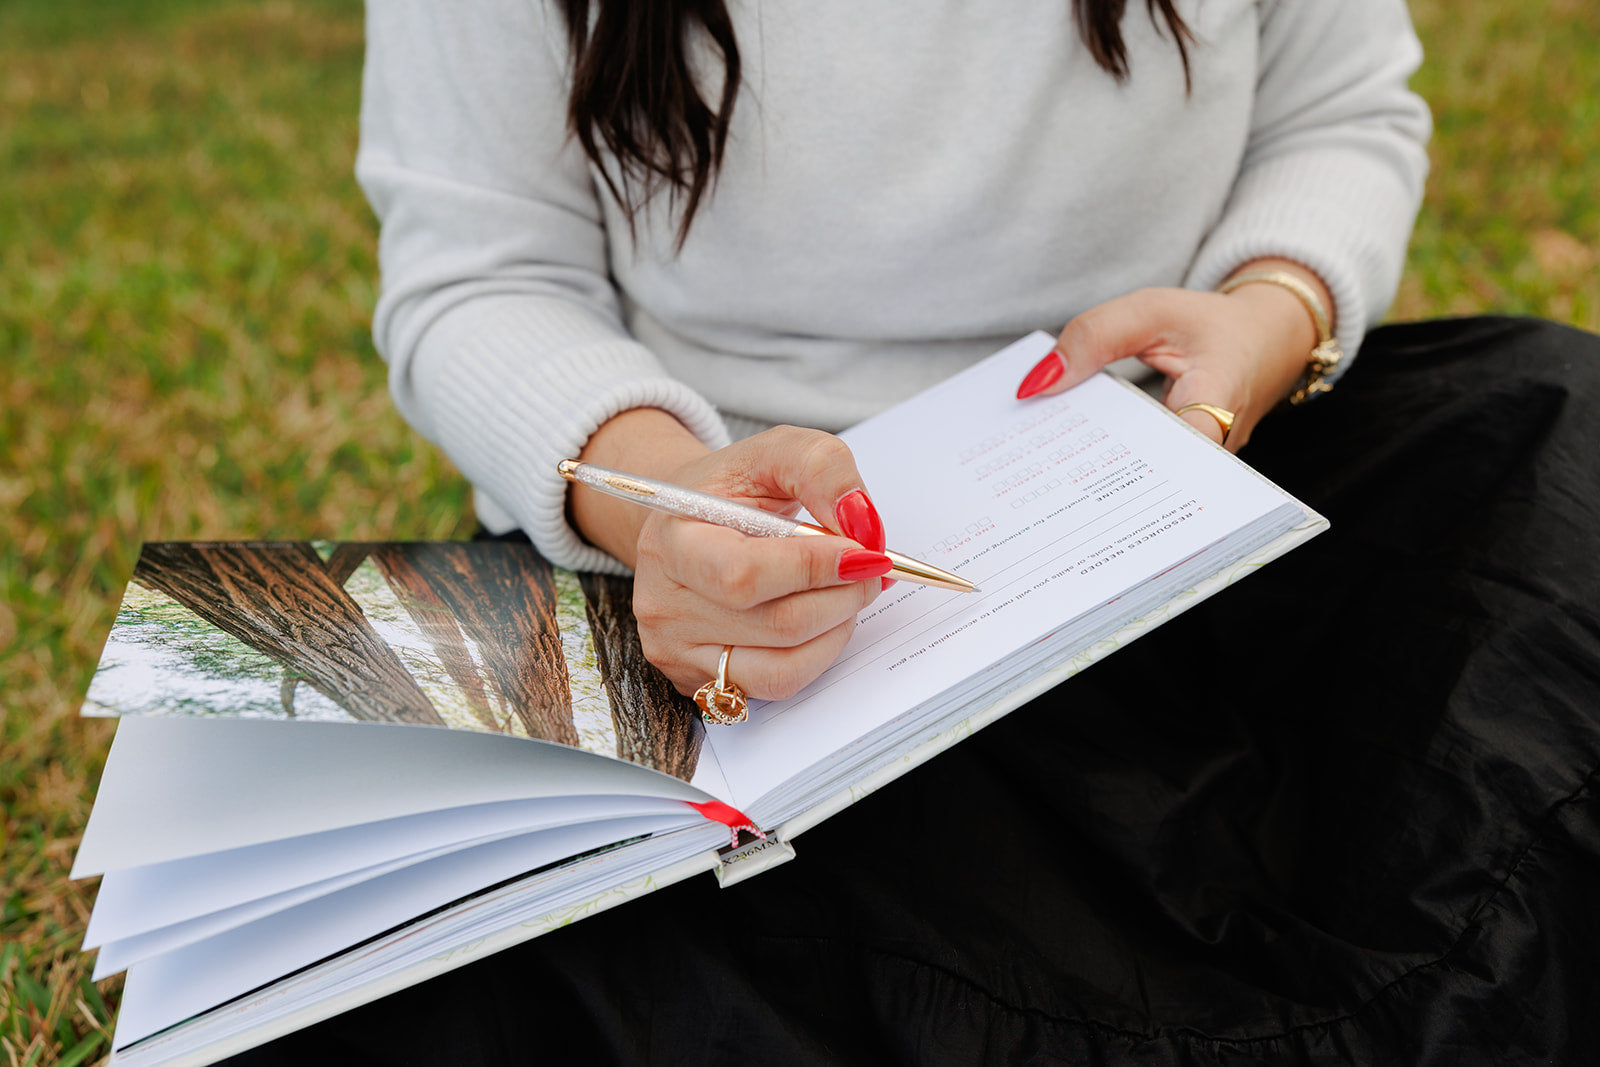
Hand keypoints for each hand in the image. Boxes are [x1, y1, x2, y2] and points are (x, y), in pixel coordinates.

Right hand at [573, 416, 891, 699]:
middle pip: (778, 624)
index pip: (746, 575)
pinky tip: (823, 620)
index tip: (865, 550)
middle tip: (869, 568)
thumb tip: (861, 521)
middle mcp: (664, 604)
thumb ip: (822, 468)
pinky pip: (777, 686)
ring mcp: (677, 650)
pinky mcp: (696, 680)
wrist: (688, 522)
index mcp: (672, 541)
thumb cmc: (731, 489)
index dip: (816, 567)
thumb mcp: (775, 451)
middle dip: (843, 595)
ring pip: (784, 666)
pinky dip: (818, 655)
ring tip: (845, 591)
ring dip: (837, 628)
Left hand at [1015, 260, 1331, 450]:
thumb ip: (1096, 337)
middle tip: (1037, 472)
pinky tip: (1069, 459)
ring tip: (1044, 470)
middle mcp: (1217, 446)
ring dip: (1098, 473)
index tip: (1082, 468)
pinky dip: (1110, 464)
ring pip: (1147, 482)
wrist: (1266, 341)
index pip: (1182, 444)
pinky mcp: (1189, 469)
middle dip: (1094, 476)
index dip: (1133, 462)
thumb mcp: (1152, 311)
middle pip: (1152, 476)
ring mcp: (1204, 465)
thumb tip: (1038, 383)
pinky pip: (1146, 474)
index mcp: (1219, 397)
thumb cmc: (1211, 326)